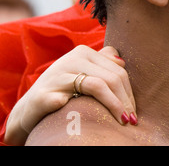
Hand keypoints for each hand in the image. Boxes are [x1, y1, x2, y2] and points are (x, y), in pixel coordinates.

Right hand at [4, 45, 135, 145]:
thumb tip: (121, 61)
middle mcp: (70, 60)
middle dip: (125, 101)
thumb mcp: (84, 72)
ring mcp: (56, 77)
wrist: (30, 108)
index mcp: (83, 53)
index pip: (118, 72)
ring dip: (113, 106)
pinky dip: (74, 106)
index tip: (133, 111)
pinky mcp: (42, 95)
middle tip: (131, 120)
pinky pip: (61, 99)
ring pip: (96, 85)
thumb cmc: (64, 90)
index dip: (129, 92)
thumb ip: (102, 63)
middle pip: (111, 79)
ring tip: (122, 121)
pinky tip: (81, 115)